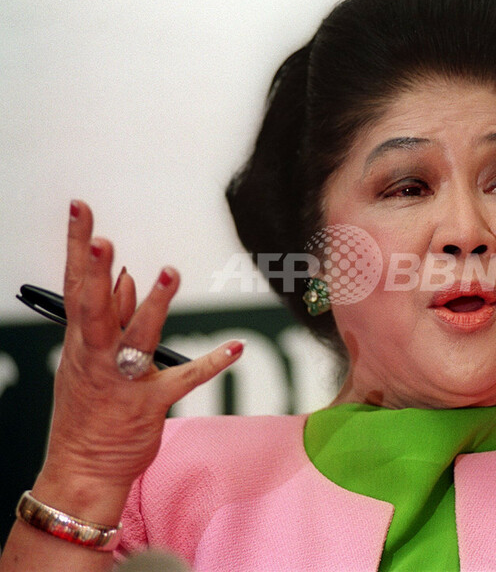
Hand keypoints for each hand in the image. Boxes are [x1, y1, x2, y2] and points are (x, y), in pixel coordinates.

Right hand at [34, 201, 242, 519]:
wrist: (82, 468)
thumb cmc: (87, 408)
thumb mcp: (87, 360)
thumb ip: (109, 317)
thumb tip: (124, 277)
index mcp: (80, 341)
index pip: (76, 284)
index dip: (77, 247)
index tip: (80, 210)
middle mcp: (96, 357)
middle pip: (94, 308)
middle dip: (95, 273)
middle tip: (101, 238)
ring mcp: (123, 381)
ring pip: (138, 338)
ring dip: (154, 305)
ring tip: (171, 273)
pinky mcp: (150, 404)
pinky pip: (184, 379)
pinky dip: (211, 362)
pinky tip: (235, 346)